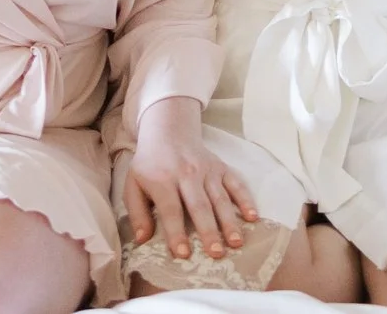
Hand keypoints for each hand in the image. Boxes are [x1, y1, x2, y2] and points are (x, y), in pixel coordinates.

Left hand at [124, 96, 256, 261]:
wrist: (168, 133)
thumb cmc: (150, 165)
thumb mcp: (133, 185)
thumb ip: (137, 213)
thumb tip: (142, 240)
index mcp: (162, 180)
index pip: (171, 209)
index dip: (176, 232)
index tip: (183, 254)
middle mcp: (187, 174)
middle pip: (199, 206)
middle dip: (209, 231)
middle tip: (216, 254)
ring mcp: (207, 170)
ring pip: (220, 198)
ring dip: (229, 221)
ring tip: (236, 243)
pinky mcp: (221, 167)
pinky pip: (236, 183)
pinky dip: (245, 199)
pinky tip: (253, 217)